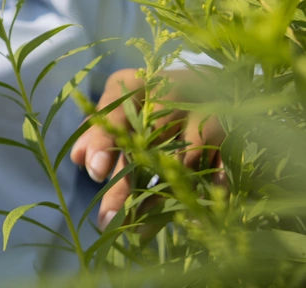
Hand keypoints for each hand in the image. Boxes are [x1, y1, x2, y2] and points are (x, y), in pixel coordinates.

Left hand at [69, 67, 223, 230]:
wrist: (218, 80)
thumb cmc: (158, 94)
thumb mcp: (125, 100)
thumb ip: (101, 127)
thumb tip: (79, 159)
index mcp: (140, 83)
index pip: (116, 111)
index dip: (104, 142)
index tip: (94, 173)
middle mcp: (174, 95)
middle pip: (146, 145)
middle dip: (127, 185)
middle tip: (108, 218)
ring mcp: (206, 115)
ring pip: (181, 163)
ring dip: (160, 199)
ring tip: (137, 230)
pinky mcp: (232, 136)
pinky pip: (220, 168)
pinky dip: (207, 194)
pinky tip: (189, 220)